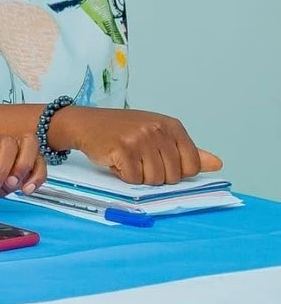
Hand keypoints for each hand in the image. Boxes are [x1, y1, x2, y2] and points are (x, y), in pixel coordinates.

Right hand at [51, 106, 221, 186]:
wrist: (85, 123)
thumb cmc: (123, 130)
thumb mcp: (158, 135)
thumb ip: (187, 151)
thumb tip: (217, 164)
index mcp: (172, 126)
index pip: (191, 165)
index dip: (176, 172)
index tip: (159, 162)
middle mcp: (158, 130)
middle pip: (172, 176)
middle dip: (154, 175)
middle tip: (139, 161)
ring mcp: (140, 139)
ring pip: (153, 179)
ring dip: (138, 177)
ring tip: (128, 161)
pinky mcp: (122, 149)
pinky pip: (133, 179)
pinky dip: (123, 176)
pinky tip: (116, 162)